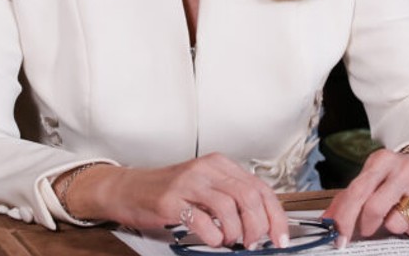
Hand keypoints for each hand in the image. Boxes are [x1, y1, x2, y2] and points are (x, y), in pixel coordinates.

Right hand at [67, 153, 289, 249]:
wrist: (128, 189)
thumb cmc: (168, 191)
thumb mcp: (205, 188)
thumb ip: (232, 199)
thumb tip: (263, 224)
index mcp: (220, 165)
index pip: (261, 188)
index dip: (276, 216)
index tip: (280, 237)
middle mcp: (207, 169)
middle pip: (249, 197)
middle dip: (258, 226)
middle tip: (253, 243)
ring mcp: (188, 183)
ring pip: (229, 207)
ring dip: (236, 232)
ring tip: (229, 241)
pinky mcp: (170, 200)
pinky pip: (202, 220)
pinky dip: (213, 236)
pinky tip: (211, 239)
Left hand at [322, 148, 408, 246]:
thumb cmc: (395, 175)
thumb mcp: (372, 178)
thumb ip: (348, 198)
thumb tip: (327, 220)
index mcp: (381, 160)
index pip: (356, 192)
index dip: (345, 218)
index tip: (339, 237)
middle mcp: (402, 167)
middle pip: (374, 208)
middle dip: (366, 226)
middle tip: (366, 229)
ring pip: (396, 223)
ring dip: (393, 225)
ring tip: (401, 210)